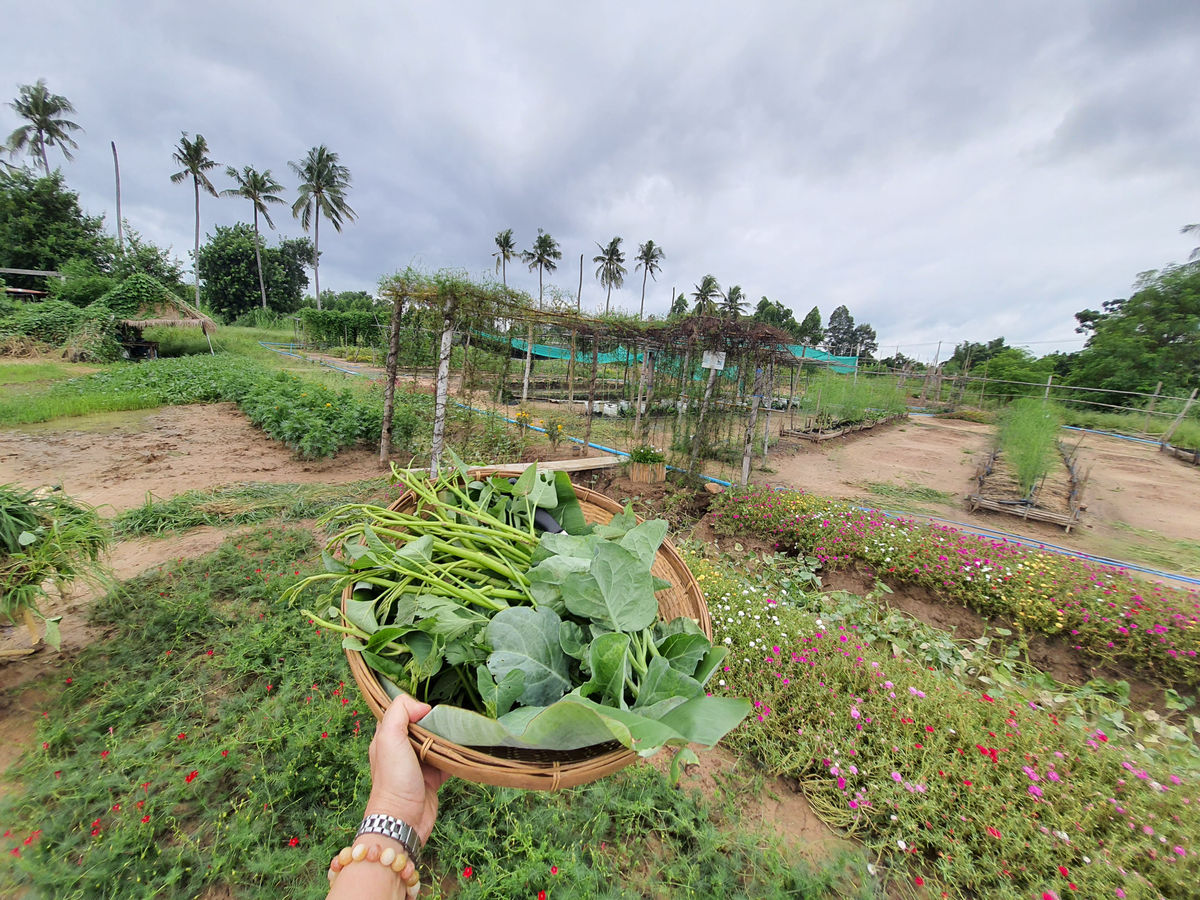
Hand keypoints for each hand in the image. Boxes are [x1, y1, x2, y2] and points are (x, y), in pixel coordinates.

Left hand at [363, 694, 448, 844]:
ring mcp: (417, 764)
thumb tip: (423, 706)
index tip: (428, 708)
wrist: (404, 819)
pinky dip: (457, 757)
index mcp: (387, 737)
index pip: (400, 713)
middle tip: (449, 719)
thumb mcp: (389, 737)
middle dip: (435, 722)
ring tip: (462, 731)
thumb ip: (400, 712)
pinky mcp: (432, 778)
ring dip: (449, 739)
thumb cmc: (393, 779)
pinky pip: (448, 761)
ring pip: (436, 743)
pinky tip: (466, 750)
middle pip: (422, 726)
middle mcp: (401, 749)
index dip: (413, 708)